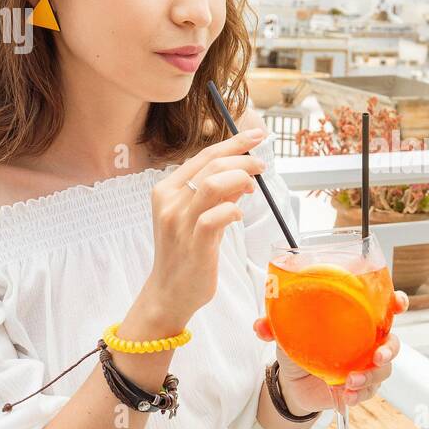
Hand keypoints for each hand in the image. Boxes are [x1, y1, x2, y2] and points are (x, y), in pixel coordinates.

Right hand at [141, 127, 268, 324]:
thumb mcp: (197, 215)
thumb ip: (218, 194)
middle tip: (262, 165)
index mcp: (166, 190)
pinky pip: (216, 217)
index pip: (203, 156)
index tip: (257, 136)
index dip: (233, 143)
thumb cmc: (185, 252)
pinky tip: (239, 215)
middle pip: (212, 165)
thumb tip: (243, 173)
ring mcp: (180, 223)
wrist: (169, 291)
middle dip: (243, 159)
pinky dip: (233, 210)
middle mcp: (169, 202)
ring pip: (212, 185)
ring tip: (253, 187)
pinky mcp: (194, 244)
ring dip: (240, 179)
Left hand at [253, 290, 409, 413]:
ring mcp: (366, 366)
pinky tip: (346, 397)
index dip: (397, 303)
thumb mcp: (287, 335)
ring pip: (383, 371)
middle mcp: (366, 342)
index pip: (385, 308)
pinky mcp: (361, 388)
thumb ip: (275, 327)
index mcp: (356, 321)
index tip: (399, 304)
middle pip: (391, 342)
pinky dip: (359, 395)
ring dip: (370, 377)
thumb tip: (260, 326)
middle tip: (376, 356)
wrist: (292, 385)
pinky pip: (369, 392)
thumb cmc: (298, 349)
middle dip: (389, 349)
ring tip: (350, 383)